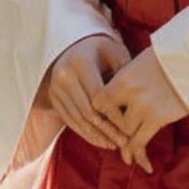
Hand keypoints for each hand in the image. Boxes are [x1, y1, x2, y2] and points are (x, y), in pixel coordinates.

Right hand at [44, 34, 131, 149]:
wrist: (75, 43)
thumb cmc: (102, 48)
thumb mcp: (115, 53)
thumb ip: (124, 74)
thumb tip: (135, 102)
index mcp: (80, 63)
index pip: (97, 96)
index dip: (113, 114)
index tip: (128, 127)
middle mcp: (63, 76)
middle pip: (86, 111)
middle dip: (106, 130)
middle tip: (123, 142)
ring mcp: (55, 88)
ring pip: (77, 119)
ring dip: (96, 135)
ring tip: (114, 145)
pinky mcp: (53, 98)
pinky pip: (70, 120)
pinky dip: (85, 132)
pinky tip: (100, 140)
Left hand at [92, 46, 188, 173]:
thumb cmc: (173, 57)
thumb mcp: (146, 61)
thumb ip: (132, 77)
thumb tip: (123, 90)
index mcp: (124, 75)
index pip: (99, 101)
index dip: (102, 113)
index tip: (109, 120)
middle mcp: (129, 90)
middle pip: (110, 119)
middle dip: (115, 132)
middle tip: (121, 140)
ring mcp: (142, 104)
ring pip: (124, 133)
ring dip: (128, 144)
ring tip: (132, 153)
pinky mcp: (158, 116)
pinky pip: (139, 143)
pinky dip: (140, 156)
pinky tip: (146, 165)